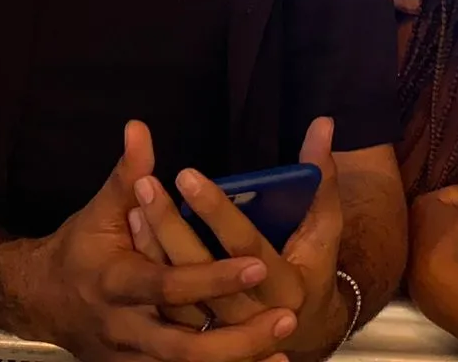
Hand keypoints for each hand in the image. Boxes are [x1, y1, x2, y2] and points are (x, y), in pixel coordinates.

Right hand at [26, 121, 288, 361]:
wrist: (42, 302)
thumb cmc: (81, 249)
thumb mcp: (99, 211)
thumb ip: (126, 175)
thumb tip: (139, 128)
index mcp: (117, 284)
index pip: (170, 285)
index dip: (212, 279)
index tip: (256, 264)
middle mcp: (128, 328)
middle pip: (186, 349)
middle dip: (238, 340)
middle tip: (289, 318)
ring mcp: (135, 358)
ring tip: (284, 351)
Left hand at [130, 118, 345, 355]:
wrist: (304, 324)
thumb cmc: (312, 262)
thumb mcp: (323, 224)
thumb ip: (321, 175)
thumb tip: (324, 123)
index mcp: (286, 287)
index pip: (245, 245)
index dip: (216, 211)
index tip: (185, 175)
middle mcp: (252, 315)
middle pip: (202, 271)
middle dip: (171, 226)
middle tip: (145, 183)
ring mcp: (222, 329)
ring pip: (178, 293)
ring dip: (154, 246)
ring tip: (133, 203)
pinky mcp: (199, 333)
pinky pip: (166, 303)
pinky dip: (150, 265)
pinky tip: (134, 229)